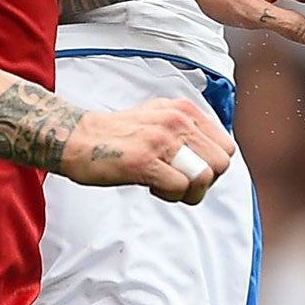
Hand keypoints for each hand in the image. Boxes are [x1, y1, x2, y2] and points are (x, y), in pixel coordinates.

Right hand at [65, 97, 236, 205]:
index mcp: (184, 110)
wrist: (78, 138)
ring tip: (165, 184)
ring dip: (187, 191)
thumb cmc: (119, 134)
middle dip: (204, 182)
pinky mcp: (144, 161)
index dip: (212, 167)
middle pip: (221, 164)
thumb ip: (188, 130)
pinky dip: (169, 195)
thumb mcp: (160, 116)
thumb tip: (213, 153)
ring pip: (204, 176)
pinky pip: (179, 187)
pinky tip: (151, 186)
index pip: (226, 147)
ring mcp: (161, 139)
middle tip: (179, 182)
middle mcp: (177, 120)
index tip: (190, 170)